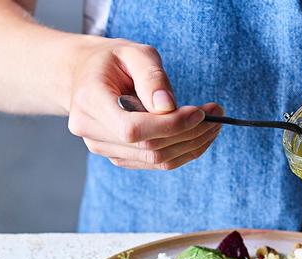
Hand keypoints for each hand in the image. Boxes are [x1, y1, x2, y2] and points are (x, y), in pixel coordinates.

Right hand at [66, 38, 221, 169]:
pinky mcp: (117, 156)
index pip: (132, 128)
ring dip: (191, 145)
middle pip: (148, 147)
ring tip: (213, 123)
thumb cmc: (111, 61)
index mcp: (89, 101)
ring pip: (155, 160)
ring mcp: (102, 148)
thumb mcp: (133, 53)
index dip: (170, 126)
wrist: (85, 76)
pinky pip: (154, 163)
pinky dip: (182, 151)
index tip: (200, 112)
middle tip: (217, 115)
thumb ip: (152, 77)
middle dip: (189, 134)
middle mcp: (90, 130)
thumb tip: (169, 107)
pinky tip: (197, 134)